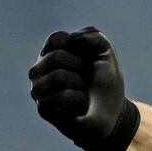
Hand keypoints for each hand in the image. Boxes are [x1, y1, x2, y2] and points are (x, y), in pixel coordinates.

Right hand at [29, 27, 139, 150]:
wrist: (113, 114)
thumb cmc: (106, 84)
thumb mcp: (106, 54)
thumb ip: (94, 36)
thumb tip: (73, 38)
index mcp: (52, 54)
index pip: (57, 38)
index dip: (79, 47)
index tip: (88, 60)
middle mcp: (39, 70)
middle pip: (56, 56)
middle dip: (80, 68)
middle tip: (86, 80)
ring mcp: (38, 90)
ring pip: (57, 76)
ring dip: (80, 84)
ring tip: (82, 93)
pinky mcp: (43, 108)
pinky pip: (61, 97)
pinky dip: (79, 100)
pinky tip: (80, 107)